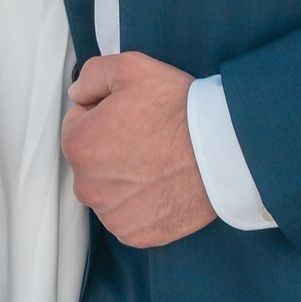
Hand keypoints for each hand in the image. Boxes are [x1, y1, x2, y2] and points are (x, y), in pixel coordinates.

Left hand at [61, 51, 216, 246]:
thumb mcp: (130, 67)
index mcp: (79, 144)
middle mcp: (88, 186)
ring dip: (124, 177)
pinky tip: (162, 183)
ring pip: (108, 189)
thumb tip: (78, 93)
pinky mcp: (135, 234)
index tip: (130, 114)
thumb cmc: (179, 109)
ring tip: (157, 159)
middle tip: (147, 135)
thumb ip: (91, 75)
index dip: (104, 113)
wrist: (222, 149)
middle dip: (110, 147)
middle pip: (91, 160)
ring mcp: (111, 214)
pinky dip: (141, 203)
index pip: (78, 123)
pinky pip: (128, 215)